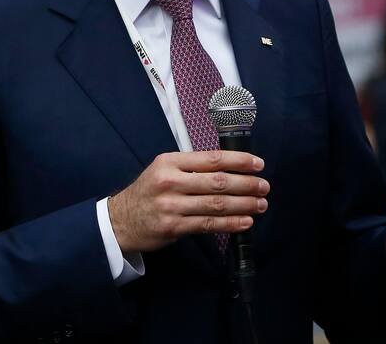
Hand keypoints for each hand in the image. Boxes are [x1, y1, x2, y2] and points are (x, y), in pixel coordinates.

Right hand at [108, 150, 268, 253]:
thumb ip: (191, 166)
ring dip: (244, 204)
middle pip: (218, 182)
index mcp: (170, 162)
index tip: (257, 164)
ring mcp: (172, 206)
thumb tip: (229, 166)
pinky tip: (246, 221)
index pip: (212, 159)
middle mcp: (171, 182)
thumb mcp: (164, 169)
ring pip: (216, 204)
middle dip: (246, 184)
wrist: (121, 220)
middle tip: (264, 186)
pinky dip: (231, 223)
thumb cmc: (148, 192)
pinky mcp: (174, 227)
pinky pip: (209, 224)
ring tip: (261, 204)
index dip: (238, 161)